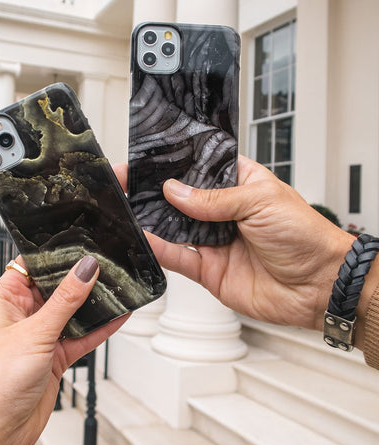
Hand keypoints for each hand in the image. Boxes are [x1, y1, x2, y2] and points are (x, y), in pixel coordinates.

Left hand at [0, 255, 127, 444]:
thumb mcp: (34, 333)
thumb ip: (64, 301)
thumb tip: (85, 269)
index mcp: (5, 301)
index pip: (31, 266)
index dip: (53, 255)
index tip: (79, 243)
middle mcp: (23, 316)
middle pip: (56, 288)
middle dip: (79, 278)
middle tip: (105, 263)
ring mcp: (40, 337)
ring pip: (72, 312)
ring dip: (92, 304)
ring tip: (117, 286)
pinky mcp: (54, 357)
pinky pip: (81, 336)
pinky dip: (99, 328)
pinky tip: (118, 316)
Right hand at [114, 156, 354, 333]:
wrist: (319, 286)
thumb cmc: (305, 236)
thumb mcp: (260, 201)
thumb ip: (214, 199)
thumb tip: (175, 191)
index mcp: (239, 186)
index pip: (199, 169)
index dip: (173, 164)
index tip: (146, 158)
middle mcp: (223, 213)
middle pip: (180, 199)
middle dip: (152, 191)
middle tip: (125, 182)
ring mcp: (214, 241)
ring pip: (174, 228)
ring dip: (150, 219)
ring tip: (126, 208)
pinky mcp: (209, 270)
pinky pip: (179, 258)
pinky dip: (160, 249)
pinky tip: (144, 238)